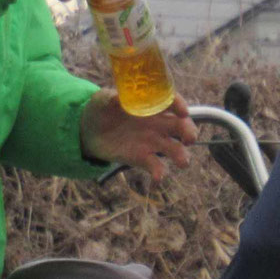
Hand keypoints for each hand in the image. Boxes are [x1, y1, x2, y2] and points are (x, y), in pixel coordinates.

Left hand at [79, 91, 196, 182]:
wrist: (89, 131)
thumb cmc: (101, 109)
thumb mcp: (103, 100)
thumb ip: (111, 99)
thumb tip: (117, 98)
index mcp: (150, 105)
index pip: (171, 102)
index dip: (180, 105)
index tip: (183, 111)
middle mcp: (157, 123)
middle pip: (181, 126)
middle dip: (189, 132)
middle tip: (189, 139)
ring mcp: (152, 141)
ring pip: (175, 148)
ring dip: (182, 155)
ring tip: (183, 162)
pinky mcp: (143, 158)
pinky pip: (157, 167)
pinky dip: (159, 174)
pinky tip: (156, 180)